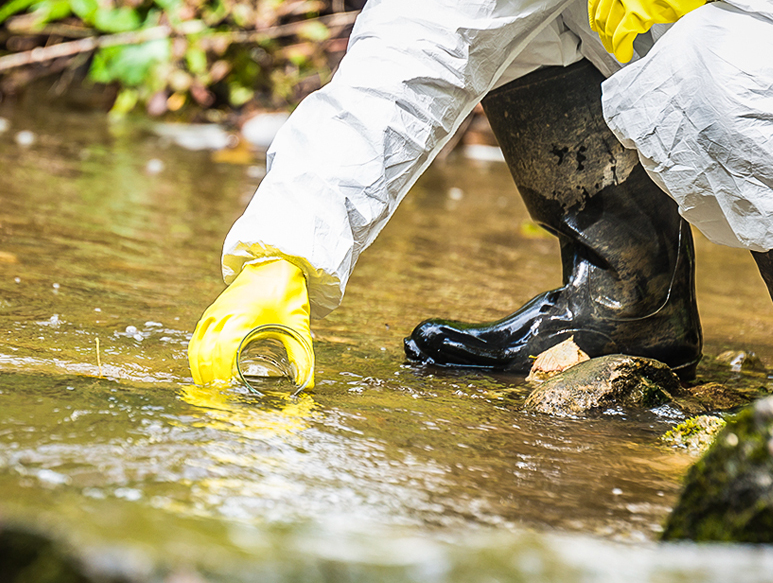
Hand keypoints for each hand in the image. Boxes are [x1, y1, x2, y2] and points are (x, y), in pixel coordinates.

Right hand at [188, 259, 313, 387]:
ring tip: (211, 390)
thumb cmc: (288, 293)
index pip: (224, 350)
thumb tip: (308, 386)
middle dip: (210, 378)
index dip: (223, 373)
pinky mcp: (212, 312)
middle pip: (205, 352)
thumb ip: (303, 356)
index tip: (229, 391)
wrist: (277, 263)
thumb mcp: (298, 324)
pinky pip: (198, 338)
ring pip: (197, 346)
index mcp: (244, 316)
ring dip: (201, 369)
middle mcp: (223, 314)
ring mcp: (214, 312)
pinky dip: (198, 356)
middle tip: (219, 398)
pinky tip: (206, 372)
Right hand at [588, 0, 704, 61]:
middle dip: (610, 42)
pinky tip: (596, 21)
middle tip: (614, 48)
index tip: (624, 56)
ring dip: (602, 30)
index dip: (621, 50)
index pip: (620, 38)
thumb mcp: (682, 6)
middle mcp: (624, 1)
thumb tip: (672, 31)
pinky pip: (595, 2)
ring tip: (605, 38)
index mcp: (638, 12)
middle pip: (609, 29)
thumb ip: (674, 17)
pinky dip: (594, 13)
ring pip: (600, 16)